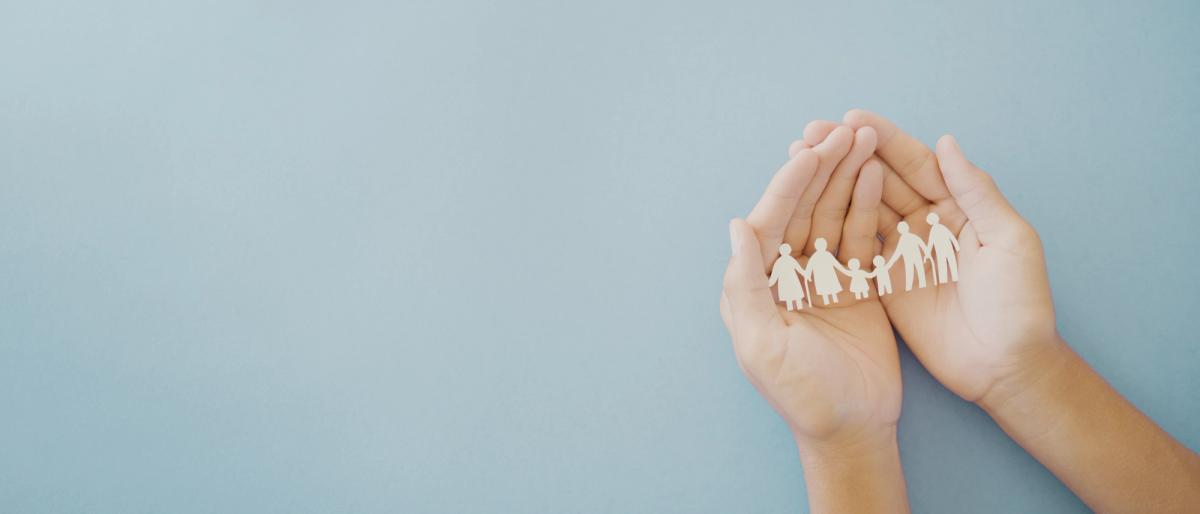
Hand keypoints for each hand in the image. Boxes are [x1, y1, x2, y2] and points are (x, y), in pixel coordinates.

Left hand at [720, 126, 901, 447]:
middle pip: (802, 208)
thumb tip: (735, 225)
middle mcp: (785, 274)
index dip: (789, 183)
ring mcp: (822, 276)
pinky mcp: (856, 284)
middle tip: (847, 129)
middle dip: (823, 168)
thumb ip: (747, 284)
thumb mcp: (764, 344)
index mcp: (755, 284)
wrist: (852, 429)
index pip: (770, 221)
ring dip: (846, 177)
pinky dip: (867, 206)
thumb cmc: (802, 394)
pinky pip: (859, 236)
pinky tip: (876, 175)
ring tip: (865, 138)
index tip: (811, 149)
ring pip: (831, 215)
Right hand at [800, 110, 1059, 405]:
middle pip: (880, 179)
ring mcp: (901, 251)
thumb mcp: (1007, 239)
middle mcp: (925, 222)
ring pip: (861, 207)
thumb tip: (945, 141)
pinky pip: (853, 247)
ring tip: (800, 158)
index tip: (851, 118)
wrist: (1005, 366)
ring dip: (832, 183)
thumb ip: (975, 191)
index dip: (884, 140)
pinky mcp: (883, 282)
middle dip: (846, 154)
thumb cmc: (1019, 303)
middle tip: (811, 131)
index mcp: (958, 206)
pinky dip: (830, 226)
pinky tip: (804, 206)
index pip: (916, 163)